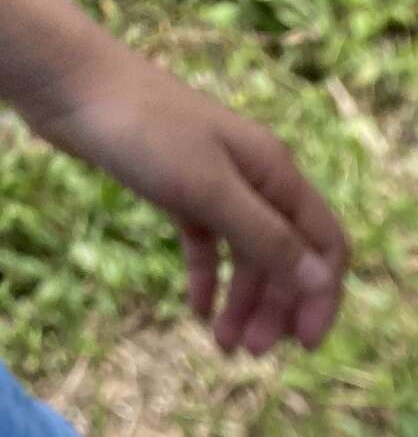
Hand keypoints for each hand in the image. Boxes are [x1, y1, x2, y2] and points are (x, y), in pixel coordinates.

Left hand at [42, 54, 346, 355]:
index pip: (324, 245)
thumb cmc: (146, 130)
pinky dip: (207, 279)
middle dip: (275, 309)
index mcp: (277, 176)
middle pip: (285, 259)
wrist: (73, 84)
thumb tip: (321, 283)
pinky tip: (197, 310)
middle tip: (253, 352)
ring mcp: (219, 186)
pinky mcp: (183, 192)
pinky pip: (208, 246)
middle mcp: (257, 182)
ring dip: (242, 303)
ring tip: (223, 344)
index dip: (322, 296)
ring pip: (247, 257)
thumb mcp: (212, 190)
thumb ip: (268, 238)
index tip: (305, 345)